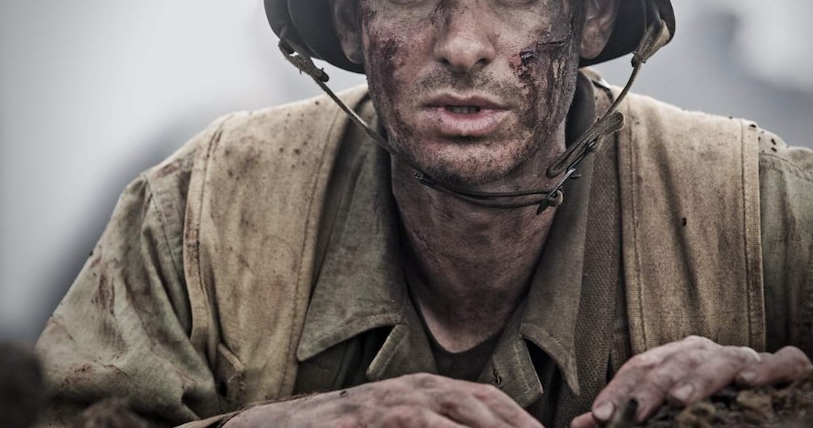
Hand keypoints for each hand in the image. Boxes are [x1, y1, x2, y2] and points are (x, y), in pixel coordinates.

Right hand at [224, 372, 542, 427]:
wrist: (290, 427)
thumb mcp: (403, 423)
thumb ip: (438, 423)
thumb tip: (476, 427)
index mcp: (431, 390)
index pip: (491, 401)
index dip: (522, 420)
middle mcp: (420, 389)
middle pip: (484, 406)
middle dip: (518, 426)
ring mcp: (398, 401)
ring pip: (459, 412)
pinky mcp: (376, 415)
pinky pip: (422, 424)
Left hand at [570, 336, 811, 426]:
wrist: (773, 392)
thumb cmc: (711, 402)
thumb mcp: (666, 409)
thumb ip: (626, 416)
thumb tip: (580, 426)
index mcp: (676, 358)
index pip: (641, 369)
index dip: (619, 391)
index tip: (599, 417)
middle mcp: (706, 352)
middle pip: (674, 364)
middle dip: (651, 388)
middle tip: (634, 413)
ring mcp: (745, 356)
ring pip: (719, 361)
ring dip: (699, 379)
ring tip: (680, 400)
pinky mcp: (786, 366)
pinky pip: (779, 362)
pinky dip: (765, 367)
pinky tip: (748, 381)